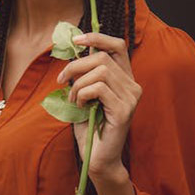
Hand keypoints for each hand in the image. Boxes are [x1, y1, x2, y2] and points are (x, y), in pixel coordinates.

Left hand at [57, 32, 141, 181]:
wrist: (97, 157)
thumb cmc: (89, 126)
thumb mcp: (84, 94)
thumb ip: (83, 74)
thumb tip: (72, 52)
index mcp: (124, 78)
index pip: (117, 46)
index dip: (97, 37)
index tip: (75, 41)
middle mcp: (132, 85)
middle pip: (102, 57)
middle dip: (75, 66)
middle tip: (61, 81)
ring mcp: (131, 97)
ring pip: (99, 71)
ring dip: (78, 84)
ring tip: (74, 100)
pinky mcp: (124, 110)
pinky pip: (98, 89)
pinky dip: (83, 95)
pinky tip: (81, 107)